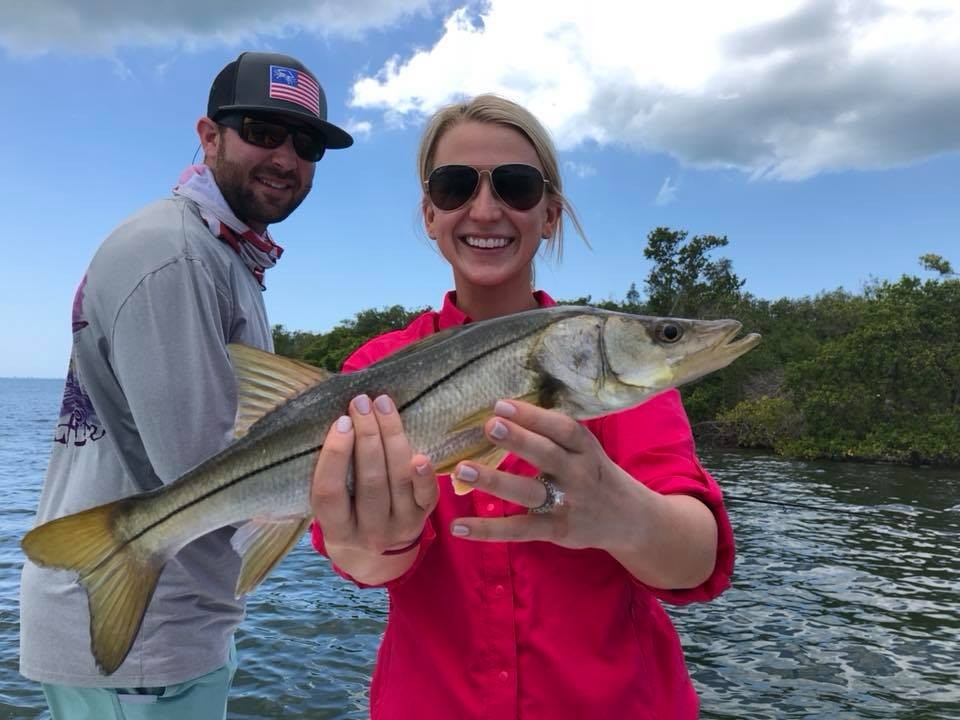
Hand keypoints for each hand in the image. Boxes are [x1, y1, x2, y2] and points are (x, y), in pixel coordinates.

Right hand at [311, 394, 437, 579]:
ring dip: (392, 437)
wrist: (376, 556)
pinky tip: (420, 452)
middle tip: (361, 402)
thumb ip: (331, 477)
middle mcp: (369, 533)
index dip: (335, 455)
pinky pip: (427, 494)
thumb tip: (341, 422)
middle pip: (370, 481)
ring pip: (398, 479)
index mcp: (337, 530)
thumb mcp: (331, 509)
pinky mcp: (423, 518)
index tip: (341, 421)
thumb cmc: (346, 517)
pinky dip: (424, 474)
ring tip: (383, 405)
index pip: (330, 492)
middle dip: (367, 436)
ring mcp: (400, 527)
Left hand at [449, 399, 719, 588]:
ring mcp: (567, 504)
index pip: (562, 428)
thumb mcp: (586, 450)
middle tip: (489, 426)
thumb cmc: (595, 474)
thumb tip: (504, 411)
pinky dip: (488, 529)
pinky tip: (459, 526)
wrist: (630, 520)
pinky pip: (518, 530)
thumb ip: (555, 435)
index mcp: (585, 449)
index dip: (532, 416)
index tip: (501, 404)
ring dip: (495, 481)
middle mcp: (578, 474)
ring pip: (528, 492)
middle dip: (518, 440)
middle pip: (547, 455)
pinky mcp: (556, 530)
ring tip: (463, 469)